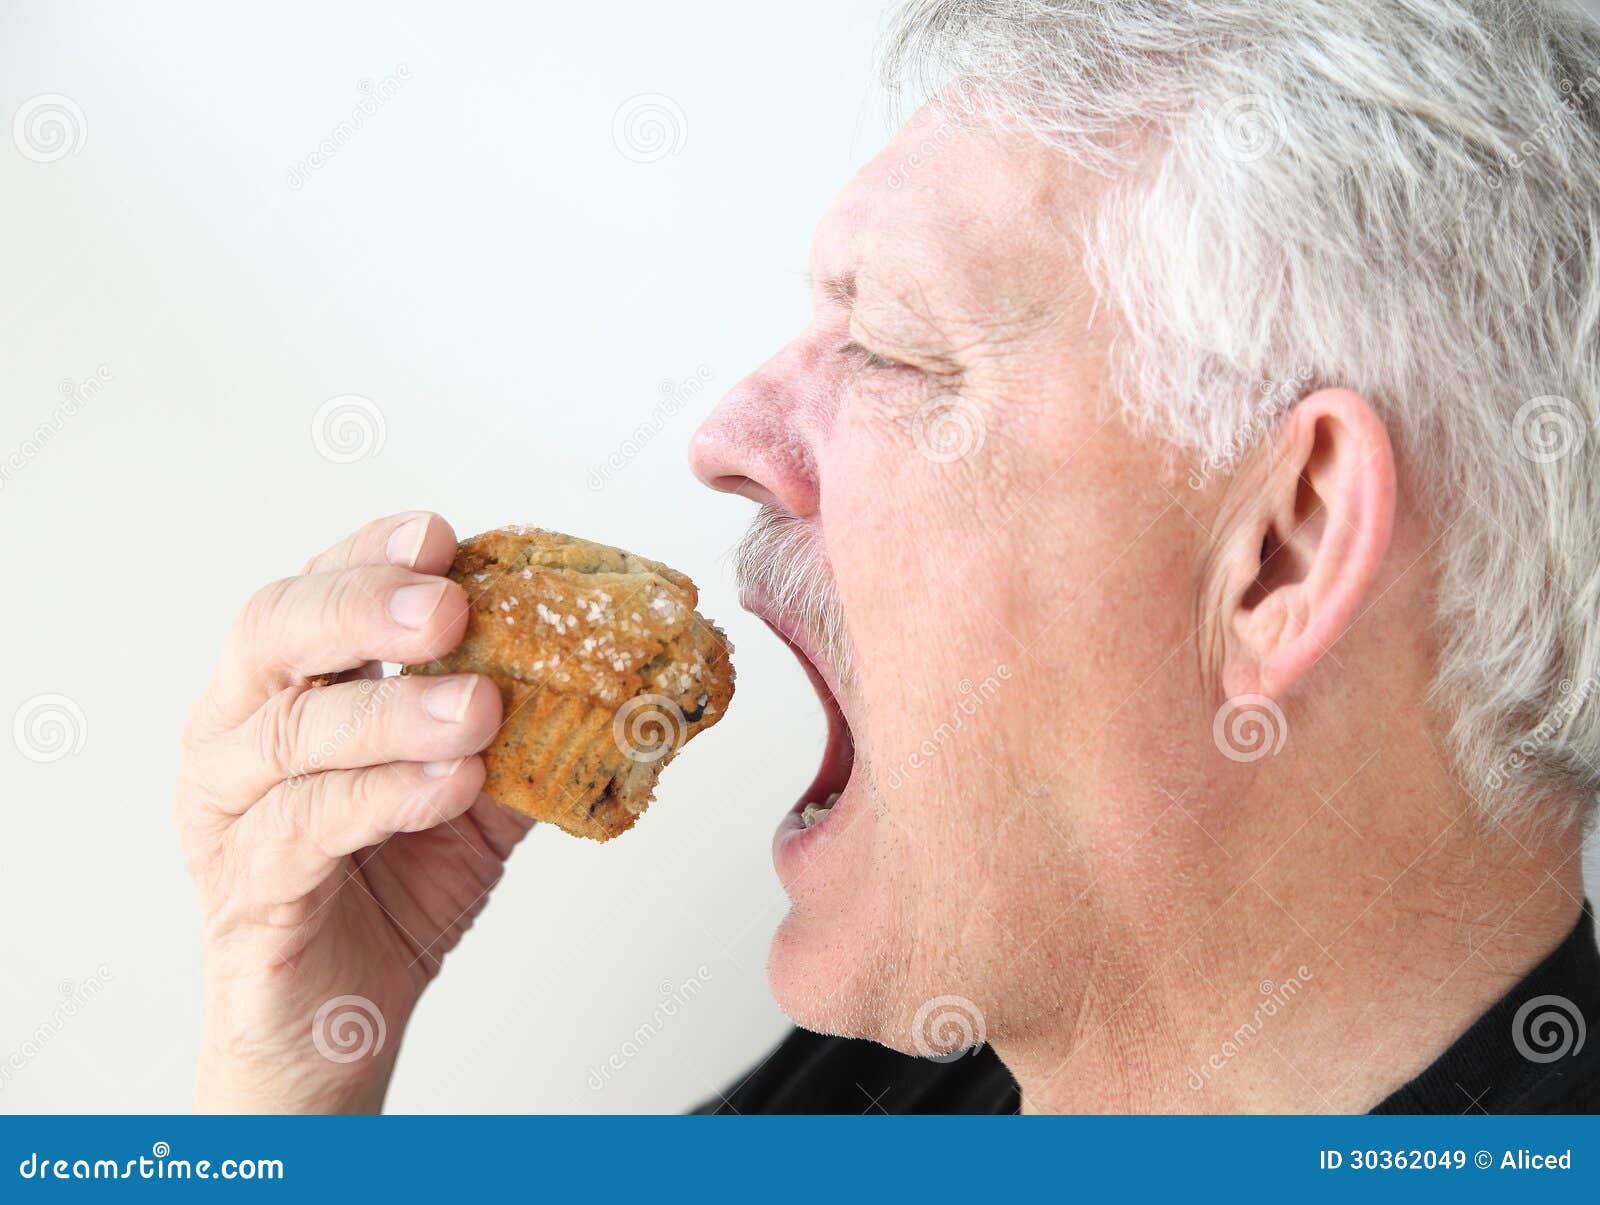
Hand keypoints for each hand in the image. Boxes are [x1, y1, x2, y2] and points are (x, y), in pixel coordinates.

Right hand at [176, 512, 532, 1111]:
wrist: (341, 1018)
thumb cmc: (392, 887)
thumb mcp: (474, 791)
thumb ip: (519, 729)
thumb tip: (610, 674)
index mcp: (287, 689)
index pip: (313, 590)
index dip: (371, 554)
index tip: (442, 535)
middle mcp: (237, 732)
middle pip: (274, 633)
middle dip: (366, 606)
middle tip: (451, 608)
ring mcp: (229, 811)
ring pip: (290, 732)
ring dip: (393, 711)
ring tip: (480, 710)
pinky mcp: (250, 890)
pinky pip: (307, 827)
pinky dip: (385, 796)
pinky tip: (450, 783)